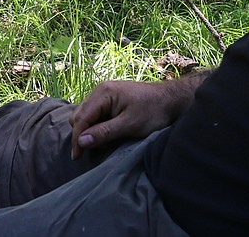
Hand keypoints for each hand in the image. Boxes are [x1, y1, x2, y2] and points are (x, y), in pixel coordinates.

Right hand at [69, 74, 207, 158]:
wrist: (171, 99)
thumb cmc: (153, 111)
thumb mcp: (129, 125)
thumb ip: (104, 133)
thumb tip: (81, 141)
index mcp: (103, 93)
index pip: (81, 118)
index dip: (77, 138)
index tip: (76, 157)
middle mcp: (100, 90)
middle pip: (79, 115)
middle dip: (82, 134)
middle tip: (94, 150)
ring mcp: (105, 93)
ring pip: (85, 114)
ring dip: (89, 130)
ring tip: (103, 142)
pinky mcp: (110, 99)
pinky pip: (95, 113)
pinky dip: (96, 125)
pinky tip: (107, 134)